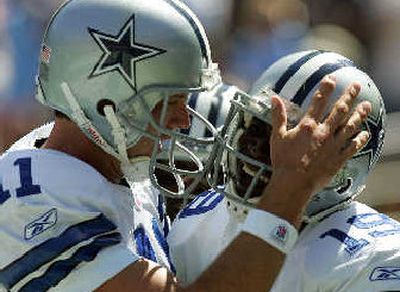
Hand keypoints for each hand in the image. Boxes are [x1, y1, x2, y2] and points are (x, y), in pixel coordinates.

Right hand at [269, 75, 370, 200]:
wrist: (293, 183)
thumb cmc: (283, 160)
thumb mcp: (277, 136)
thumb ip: (278, 116)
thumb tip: (274, 98)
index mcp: (308, 126)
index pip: (319, 102)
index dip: (326, 89)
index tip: (332, 78)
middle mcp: (323, 132)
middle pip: (339, 111)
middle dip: (349, 96)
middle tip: (357, 86)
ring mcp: (333, 146)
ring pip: (350, 126)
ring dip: (359, 115)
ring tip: (367, 105)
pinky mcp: (338, 159)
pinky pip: (352, 147)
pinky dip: (360, 140)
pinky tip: (365, 134)